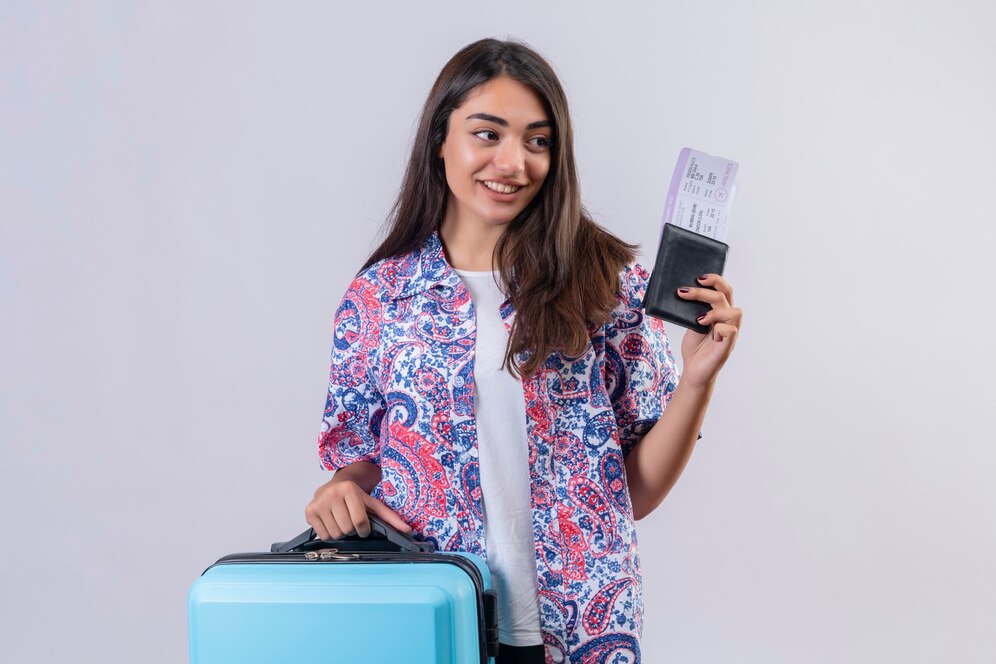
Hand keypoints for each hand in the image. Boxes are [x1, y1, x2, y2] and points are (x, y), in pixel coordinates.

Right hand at [305, 478, 412, 539]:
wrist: (333, 488)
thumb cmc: (355, 498)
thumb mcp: (373, 504)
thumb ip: (391, 518)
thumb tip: (408, 531)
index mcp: (349, 489)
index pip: (360, 522)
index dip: (364, 530)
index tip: (363, 526)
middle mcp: (332, 494)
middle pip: (347, 529)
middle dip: (352, 530)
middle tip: (351, 521)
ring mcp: (319, 502)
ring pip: (335, 534)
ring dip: (341, 533)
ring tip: (341, 520)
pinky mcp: (309, 511)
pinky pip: (323, 535)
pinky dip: (329, 533)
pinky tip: (331, 522)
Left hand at [676, 274, 742, 388]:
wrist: (693, 371)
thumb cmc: (694, 348)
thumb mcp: (690, 323)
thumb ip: (693, 309)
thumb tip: (684, 290)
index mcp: (721, 312)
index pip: (724, 290)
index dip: (715, 280)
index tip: (698, 277)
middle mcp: (728, 320)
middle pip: (726, 296)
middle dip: (705, 291)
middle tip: (685, 291)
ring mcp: (730, 333)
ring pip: (733, 311)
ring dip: (714, 311)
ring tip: (698, 319)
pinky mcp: (727, 346)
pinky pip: (730, 330)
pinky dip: (718, 327)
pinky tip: (705, 330)